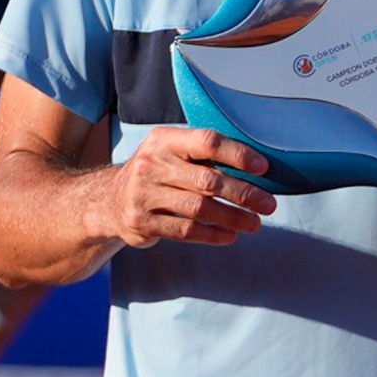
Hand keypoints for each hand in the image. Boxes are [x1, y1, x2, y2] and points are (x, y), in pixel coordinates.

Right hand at [109, 127, 275, 248]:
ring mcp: (143, 194)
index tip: (263, 168)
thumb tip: (257, 165)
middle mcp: (151, 164)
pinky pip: (185, 230)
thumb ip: (203, 153)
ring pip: (199, 208)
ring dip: (233, 217)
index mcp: (165, 140)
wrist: (108, 201)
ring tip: (255, 223)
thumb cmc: (157, 173)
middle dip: (244, 193)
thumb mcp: (171, 152)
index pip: (207, 142)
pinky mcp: (141, 222)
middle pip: (208, 179)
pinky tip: (230, 235)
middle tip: (268, 204)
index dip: (238, 155)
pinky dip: (211, 234)